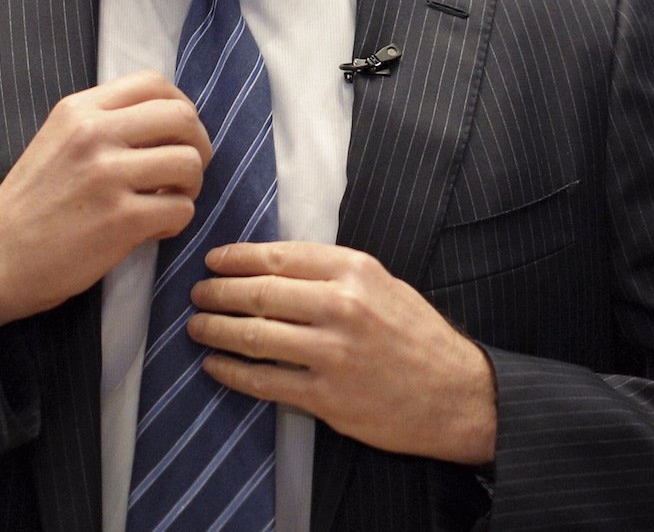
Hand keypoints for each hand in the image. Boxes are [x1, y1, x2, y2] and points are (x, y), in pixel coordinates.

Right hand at [0, 71, 211, 336]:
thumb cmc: (30, 204)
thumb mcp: (57, 141)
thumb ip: (104, 124)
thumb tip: (165, 124)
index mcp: (80, 110)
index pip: (154, 83)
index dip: (180, 107)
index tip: (177, 134)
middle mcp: (94, 134)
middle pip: (181, 117)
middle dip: (198, 145)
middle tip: (186, 171)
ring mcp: (108, 176)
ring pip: (189, 163)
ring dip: (190, 187)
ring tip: (167, 201)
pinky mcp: (120, 220)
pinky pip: (180, 210)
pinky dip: (176, 222)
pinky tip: (152, 229)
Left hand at [188, 241, 496, 465]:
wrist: (456, 394)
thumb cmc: (417, 335)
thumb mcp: (382, 283)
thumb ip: (332, 272)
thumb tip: (272, 265)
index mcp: (354, 271)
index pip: (278, 256)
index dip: (236, 258)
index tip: (213, 261)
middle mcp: (341, 306)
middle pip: (259, 294)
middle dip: (218, 292)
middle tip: (198, 293)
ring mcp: (332, 353)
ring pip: (254, 336)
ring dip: (216, 330)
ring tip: (197, 326)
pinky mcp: (327, 396)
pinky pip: (265, 381)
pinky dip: (232, 372)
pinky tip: (215, 365)